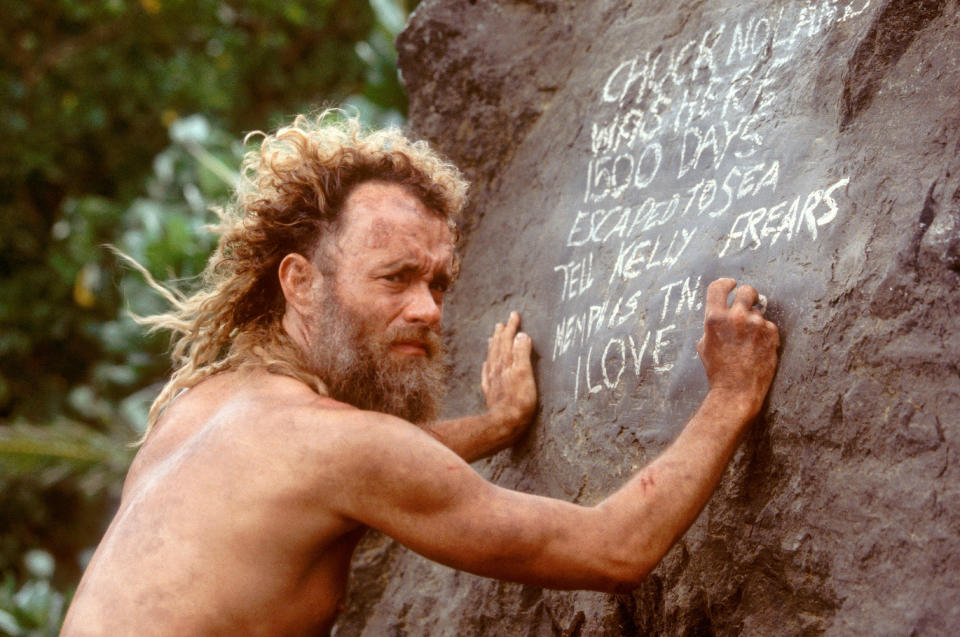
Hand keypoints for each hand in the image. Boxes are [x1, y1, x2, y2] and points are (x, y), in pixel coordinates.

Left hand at [481, 311, 537, 440]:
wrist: (505, 421)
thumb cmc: (519, 399)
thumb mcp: (524, 372)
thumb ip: (522, 353)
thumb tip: (521, 335)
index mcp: (507, 361)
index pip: (509, 339)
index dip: (512, 326)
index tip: (514, 315)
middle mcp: (497, 368)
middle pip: (498, 346)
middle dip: (501, 333)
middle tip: (502, 322)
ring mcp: (493, 379)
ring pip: (491, 357)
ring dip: (494, 346)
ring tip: (493, 337)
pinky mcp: (491, 391)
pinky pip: (486, 373)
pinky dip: (487, 364)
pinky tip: (486, 363)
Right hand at [697, 278, 779, 415]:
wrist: (737, 390)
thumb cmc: (718, 370)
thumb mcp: (705, 343)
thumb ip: (714, 323)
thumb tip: (722, 310)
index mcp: (715, 318)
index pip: (719, 287)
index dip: (726, 283)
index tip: (731, 284)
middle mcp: (736, 317)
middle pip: (746, 291)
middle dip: (748, 295)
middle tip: (748, 303)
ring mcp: (756, 324)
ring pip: (759, 311)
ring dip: (755, 321)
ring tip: (749, 341)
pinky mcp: (771, 333)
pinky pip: (769, 325)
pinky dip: (765, 334)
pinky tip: (758, 348)